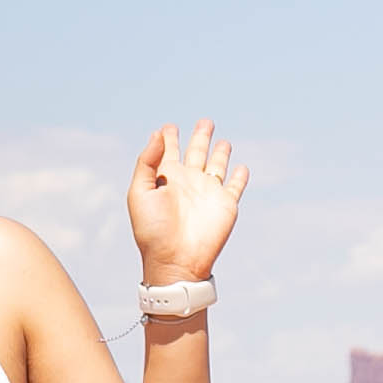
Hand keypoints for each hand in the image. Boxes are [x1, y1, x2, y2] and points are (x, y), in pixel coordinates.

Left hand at [129, 122, 247, 284]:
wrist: (175, 261)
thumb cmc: (153, 230)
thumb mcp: (140, 193)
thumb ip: (147, 161)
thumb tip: (159, 133)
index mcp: (166, 178)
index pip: (168, 151)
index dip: (168, 138)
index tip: (167, 127)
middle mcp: (188, 182)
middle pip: (196, 152)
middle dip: (200, 136)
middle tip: (204, 121)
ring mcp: (208, 192)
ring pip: (217, 165)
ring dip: (220, 152)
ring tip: (222, 140)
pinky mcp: (226, 203)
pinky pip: (236, 186)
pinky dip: (240, 176)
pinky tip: (241, 167)